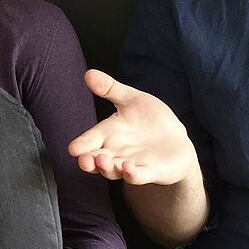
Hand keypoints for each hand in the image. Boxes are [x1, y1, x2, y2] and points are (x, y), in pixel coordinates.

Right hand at [68, 69, 199, 185]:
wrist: (176, 140)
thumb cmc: (149, 120)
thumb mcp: (132, 100)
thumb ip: (110, 89)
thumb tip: (88, 73)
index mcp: (109, 134)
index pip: (90, 141)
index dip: (81, 145)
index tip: (73, 148)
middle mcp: (116, 153)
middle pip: (97, 160)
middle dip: (89, 161)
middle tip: (84, 160)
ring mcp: (132, 164)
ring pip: (114, 170)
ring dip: (107, 168)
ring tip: (103, 161)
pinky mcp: (150, 172)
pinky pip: (139, 176)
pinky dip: (133, 175)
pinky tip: (129, 169)